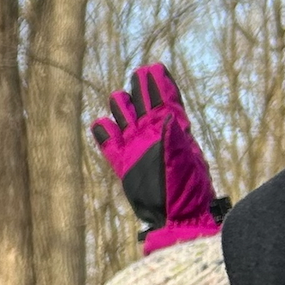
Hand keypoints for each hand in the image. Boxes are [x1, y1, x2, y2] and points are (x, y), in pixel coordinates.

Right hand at [92, 64, 224, 252]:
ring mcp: (136, 149)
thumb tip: (166, 114)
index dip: (161, 85)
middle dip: (141, 89)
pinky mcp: (122, 164)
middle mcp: (153, 136)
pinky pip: (109, 144)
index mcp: (172, 131)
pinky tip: (99, 123)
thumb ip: (173, 138)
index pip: (166, 101)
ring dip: (121, 108)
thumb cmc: (185, 188)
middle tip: (138, 73)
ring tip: (118, 96)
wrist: (174, 215)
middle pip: (144, 106)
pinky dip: (103, 133)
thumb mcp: (182, 160)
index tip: (155, 68)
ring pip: (125, 120)